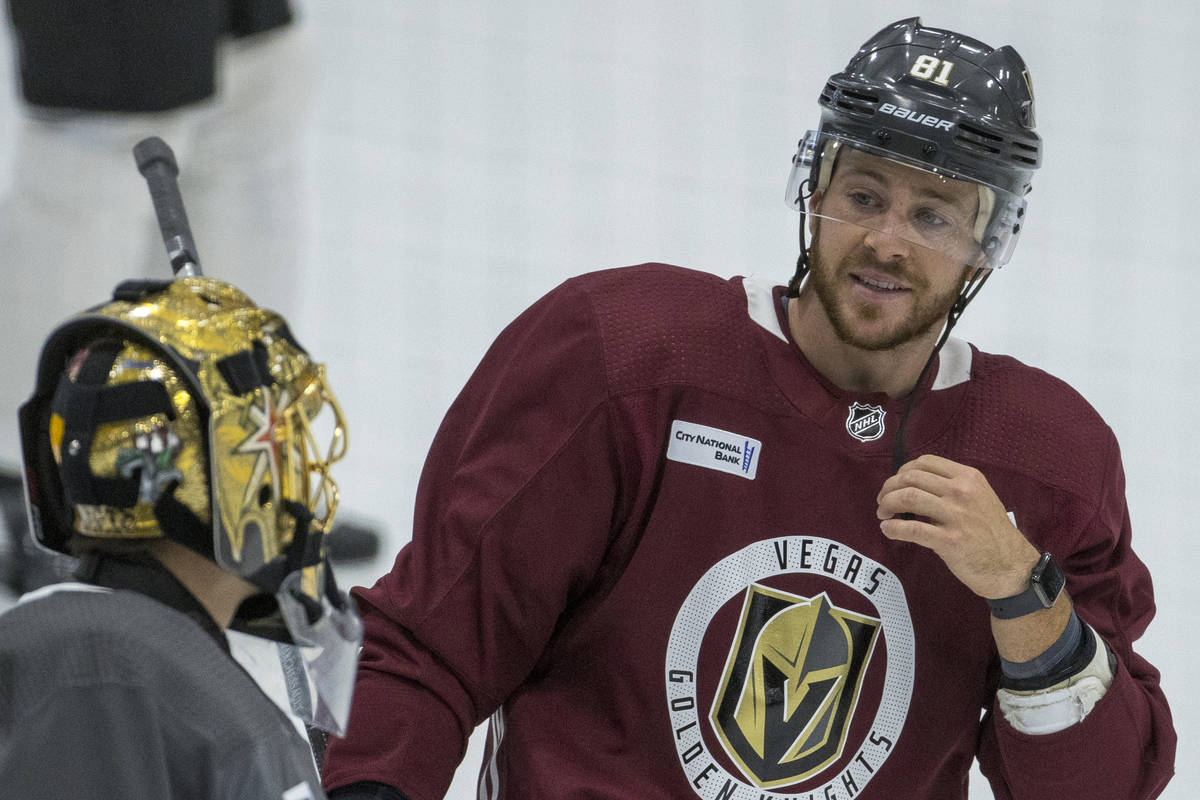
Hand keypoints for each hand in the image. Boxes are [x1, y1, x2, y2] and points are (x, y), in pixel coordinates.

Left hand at [876, 454, 1039, 598]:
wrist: (1012, 567)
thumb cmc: (992, 534)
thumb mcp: (979, 499)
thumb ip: (951, 489)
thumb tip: (913, 487)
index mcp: (969, 478)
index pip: (926, 462)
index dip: (903, 471)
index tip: (895, 484)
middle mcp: (962, 491)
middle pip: (911, 478)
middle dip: (889, 488)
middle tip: (882, 501)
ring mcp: (956, 515)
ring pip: (908, 498)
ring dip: (887, 505)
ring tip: (882, 514)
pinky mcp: (950, 540)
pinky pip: (911, 529)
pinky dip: (893, 529)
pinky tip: (887, 530)